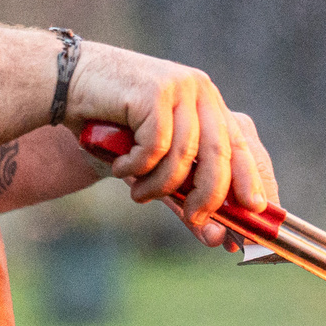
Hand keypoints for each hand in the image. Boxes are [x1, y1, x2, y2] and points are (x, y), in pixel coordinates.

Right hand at [69, 44, 280, 245]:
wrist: (66, 86)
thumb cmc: (113, 131)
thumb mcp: (157, 166)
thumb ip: (187, 196)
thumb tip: (219, 239)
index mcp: (210, 104)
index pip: (246, 146)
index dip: (255, 182)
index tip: (259, 216)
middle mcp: (201, 91)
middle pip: (221, 154)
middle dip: (210, 196)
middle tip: (195, 221)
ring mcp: (179, 87)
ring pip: (185, 155)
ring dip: (161, 186)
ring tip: (138, 193)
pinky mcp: (154, 90)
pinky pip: (156, 146)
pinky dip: (138, 167)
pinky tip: (121, 166)